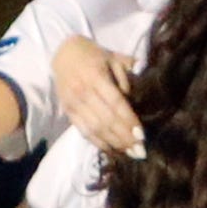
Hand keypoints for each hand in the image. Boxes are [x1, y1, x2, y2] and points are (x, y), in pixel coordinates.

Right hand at [55, 37, 141, 157]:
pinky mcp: (68, 111)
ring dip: (114, 143)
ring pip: (95, 128)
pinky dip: (99, 143)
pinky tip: (113, 151)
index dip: (128, 120)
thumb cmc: (95, 56)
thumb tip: (141, 92)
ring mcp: (73, 103)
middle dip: (124, 137)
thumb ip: (128, 72)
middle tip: (140, 151)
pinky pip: (84, 131)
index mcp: (95, 76)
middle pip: (106, 119)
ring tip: (130, 154)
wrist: (64, 53)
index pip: (114, 102)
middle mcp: (82, 91)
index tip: (142, 135)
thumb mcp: (114, 57)